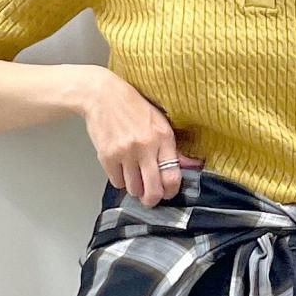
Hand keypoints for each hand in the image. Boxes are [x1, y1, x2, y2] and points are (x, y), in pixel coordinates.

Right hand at [77, 68, 186, 205]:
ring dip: (135, 188)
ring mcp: (125, 153)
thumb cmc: (133, 107)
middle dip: (152, 199)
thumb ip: (173, 147)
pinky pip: (117, 182)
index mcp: (163, 137)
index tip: (168, 193)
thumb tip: (193, 165)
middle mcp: (145, 147)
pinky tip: (121, 167)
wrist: (102, 95)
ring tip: (134, 176)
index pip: (172, 176)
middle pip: (153, 190)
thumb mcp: (159, 122)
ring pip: (134, 189)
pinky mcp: (107, 157)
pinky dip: (120, 179)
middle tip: (150, 199)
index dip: (171, 191)